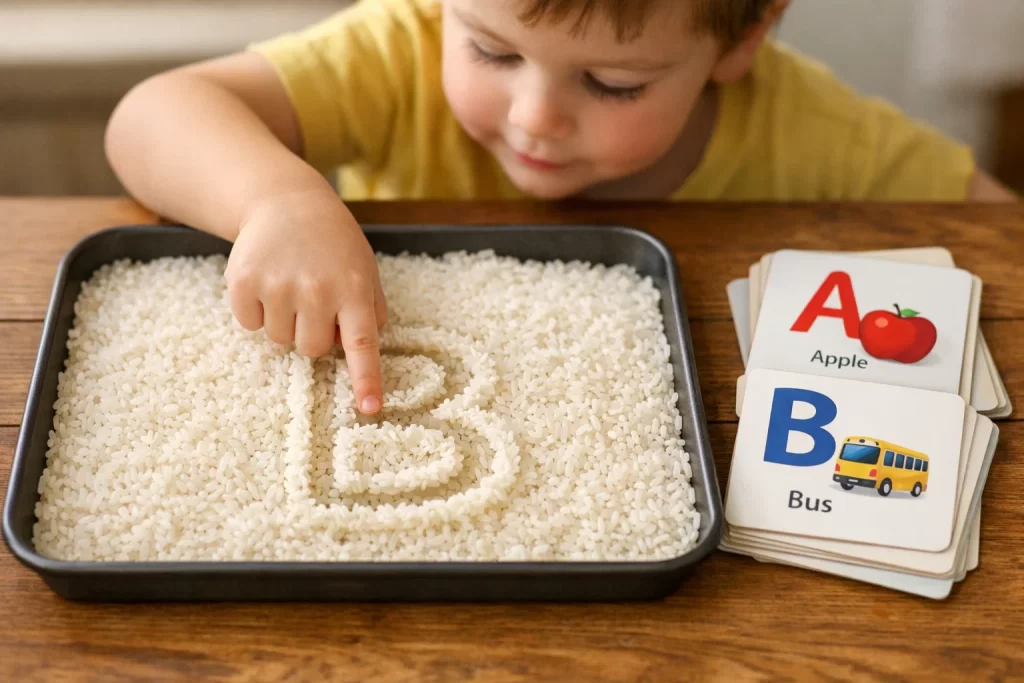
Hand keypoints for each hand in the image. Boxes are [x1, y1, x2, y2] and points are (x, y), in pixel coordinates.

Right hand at [226, 186, 386, 414]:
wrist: (285, 200)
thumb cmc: (332, 243)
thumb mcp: (365, 268)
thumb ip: (371, 310)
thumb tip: (357, 349)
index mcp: (354, 289)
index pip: (362, 344)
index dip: (366, 379)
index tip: (369, 409)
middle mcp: (317, 290)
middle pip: (312, 350)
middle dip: (312, 334)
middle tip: (312, 301)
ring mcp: (279, 286)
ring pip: (280, 341)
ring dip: (285, 321)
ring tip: (290, 286)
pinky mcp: (244, 282)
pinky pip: (249, 324)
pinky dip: (256, 311)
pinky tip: (266, 281)